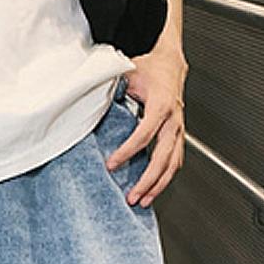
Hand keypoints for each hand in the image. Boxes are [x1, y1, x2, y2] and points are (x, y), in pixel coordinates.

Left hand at [106, 45, 187, 207]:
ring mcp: (178, 129)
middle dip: (147, 180)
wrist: (170, 62)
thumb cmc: (150, 68)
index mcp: (161, 103)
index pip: (144, 134)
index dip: (127, 151)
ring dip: (158, 185)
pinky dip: (164, 178)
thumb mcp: (127, 73)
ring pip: (172, 163)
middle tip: (131, 196)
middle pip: (163, 156)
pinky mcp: (177, 135)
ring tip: (142, 201)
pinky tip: (153, 190)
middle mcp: (173, 119)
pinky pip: (174, 161)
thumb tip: (86, 101)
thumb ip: (111, 88)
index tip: (111, 164)